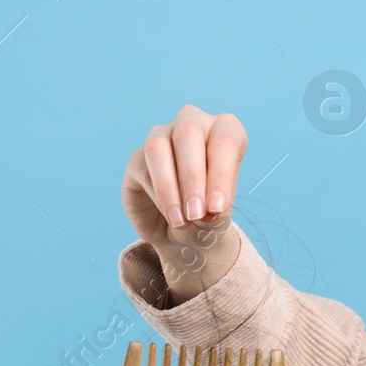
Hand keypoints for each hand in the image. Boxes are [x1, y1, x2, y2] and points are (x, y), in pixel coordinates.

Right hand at [121, 105, 247, 300]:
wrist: (184, 239)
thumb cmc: (210, 220)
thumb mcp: (219, 218)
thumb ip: (217, 209)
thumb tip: (209, 208)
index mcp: (225, 133)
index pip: (226, 138)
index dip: (221, 169)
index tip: (219, 207)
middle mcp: (194, 127)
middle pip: (191, 133)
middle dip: (197, 175)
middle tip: (201, 214)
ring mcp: (163, 138)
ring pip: (163, 145)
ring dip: (174, 184)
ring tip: (185, 220)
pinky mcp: (139, 159)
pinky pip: (145, 165)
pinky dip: (159, 191)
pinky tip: (171, 217)